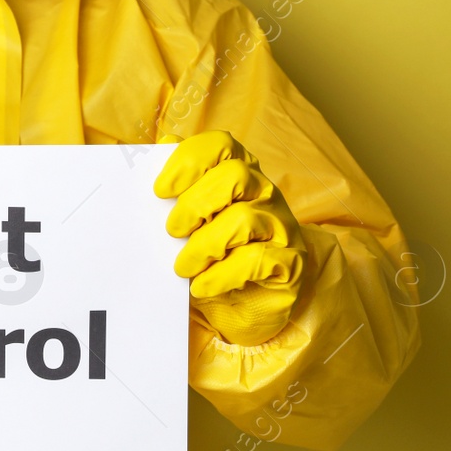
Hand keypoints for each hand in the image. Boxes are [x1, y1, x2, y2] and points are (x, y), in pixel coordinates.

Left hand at [153, 131, 304, 345]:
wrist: (243, 306)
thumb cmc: (211, 257)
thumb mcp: (188, 223)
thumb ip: (176, 188)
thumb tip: (160, 146)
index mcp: (239, 173)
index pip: (221, 145)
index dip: (188, 161)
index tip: (160, 190)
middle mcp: (264, 192)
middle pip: (235, 175)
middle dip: (195, 204)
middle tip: (172, 231)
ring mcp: (281, 225)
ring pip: (245, 218)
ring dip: (205, 245)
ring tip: (183, 267)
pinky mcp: (290, 262)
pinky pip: (259, 259)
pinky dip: (222, 275)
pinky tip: (202, 286)